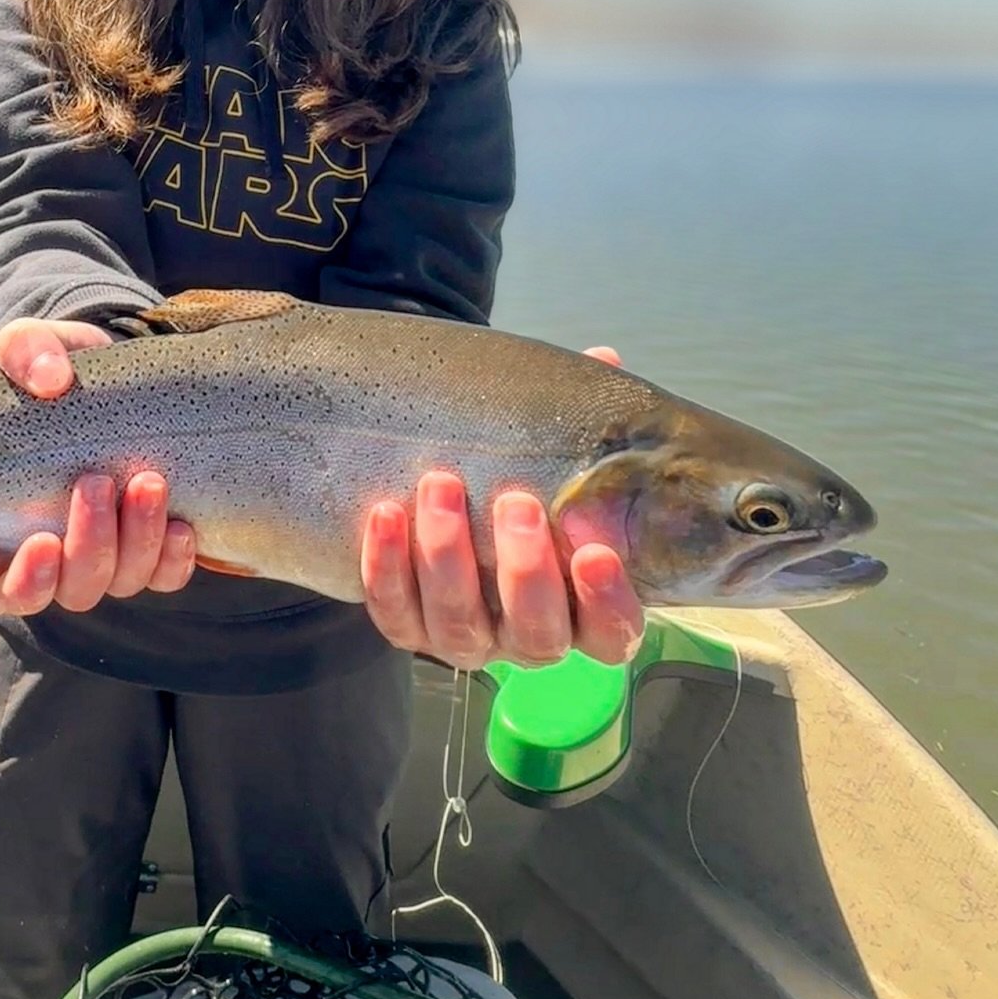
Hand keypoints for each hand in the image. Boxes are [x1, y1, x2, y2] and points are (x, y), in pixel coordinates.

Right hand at [0, 317, 195, 617]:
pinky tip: (183, 526)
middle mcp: (61, 558)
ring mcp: (112, 556)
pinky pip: (167, 574)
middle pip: (77, 587)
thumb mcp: (34, 348)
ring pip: (124, 580)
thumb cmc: (57, 372)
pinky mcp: (154, 546)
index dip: (27, 580)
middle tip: (97, 483)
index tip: (41, 540)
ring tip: (148, 483)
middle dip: (91, 543)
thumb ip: (27, 353)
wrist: (112, 374)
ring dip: (138, 541)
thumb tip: (50, 377)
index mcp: (8, 532)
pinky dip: (174, 558)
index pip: (11, 590)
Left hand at [359, 343, 643, 670]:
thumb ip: (583, 416)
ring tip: (441, 484)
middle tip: (516, 502)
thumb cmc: (522, 473)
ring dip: (447, 558)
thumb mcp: (556, 446)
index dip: (608, 601)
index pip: (612, 631)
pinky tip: (385, 512)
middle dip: (525, 572)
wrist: (451, 492)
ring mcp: (469, 638)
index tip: (595, 551)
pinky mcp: (410, 627)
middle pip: (537, 636)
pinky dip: (387, 567)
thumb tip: (604, 360)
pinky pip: (394, 613)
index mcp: (583, 606)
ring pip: (459, 628)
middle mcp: (529, 636)